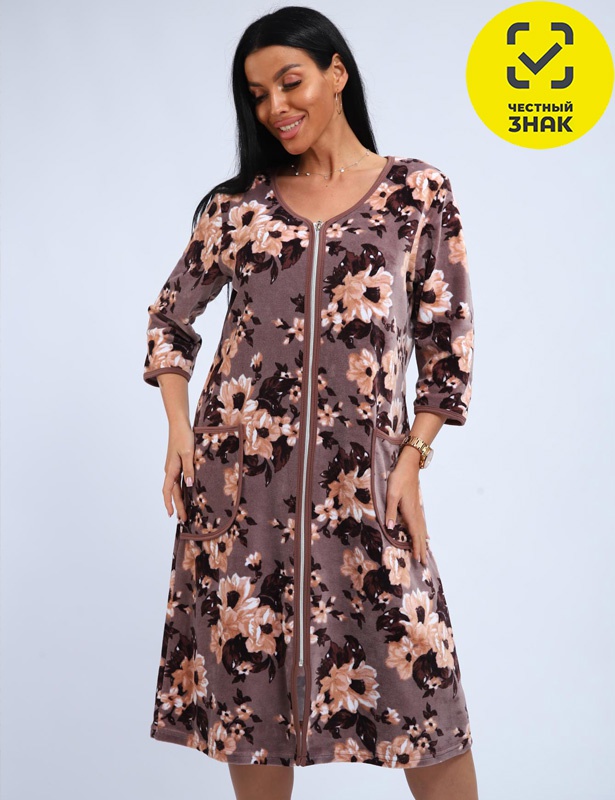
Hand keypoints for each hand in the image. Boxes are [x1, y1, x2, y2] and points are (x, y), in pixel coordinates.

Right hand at [162, 424, 195, 521]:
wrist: (179, 424)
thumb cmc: (183, 437)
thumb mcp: (188, 453)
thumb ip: (189, 469)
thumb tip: (189, 486)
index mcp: (171, 469)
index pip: (168, 491)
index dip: (169, 503)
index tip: (172, 515)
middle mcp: (170, 470)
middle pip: (173, 492)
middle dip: (178, 505)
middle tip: (184, 519)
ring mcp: (174, 466)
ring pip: (176, 486)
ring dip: (180, 498)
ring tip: (186, 509)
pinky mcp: (178, 463)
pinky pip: (179, 479)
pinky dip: (183, 488)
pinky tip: (189, 492)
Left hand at [384, 446, 429, 563]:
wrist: (408, 466)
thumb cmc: (398, 479)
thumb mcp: (391, 494)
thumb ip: (390, 511)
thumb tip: (390, 528)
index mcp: (410, 512)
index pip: (414, 534)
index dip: (416, 547)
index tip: (418, 559)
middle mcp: (416, 513)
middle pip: (420, 535)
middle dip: (421, 549)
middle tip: (423, 563)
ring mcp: (417, 509)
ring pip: (422, 530)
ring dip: (423, 542)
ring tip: (425, 553)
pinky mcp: (416, 505)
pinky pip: (422, 524)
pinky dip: (424, 532)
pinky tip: (426, 535)